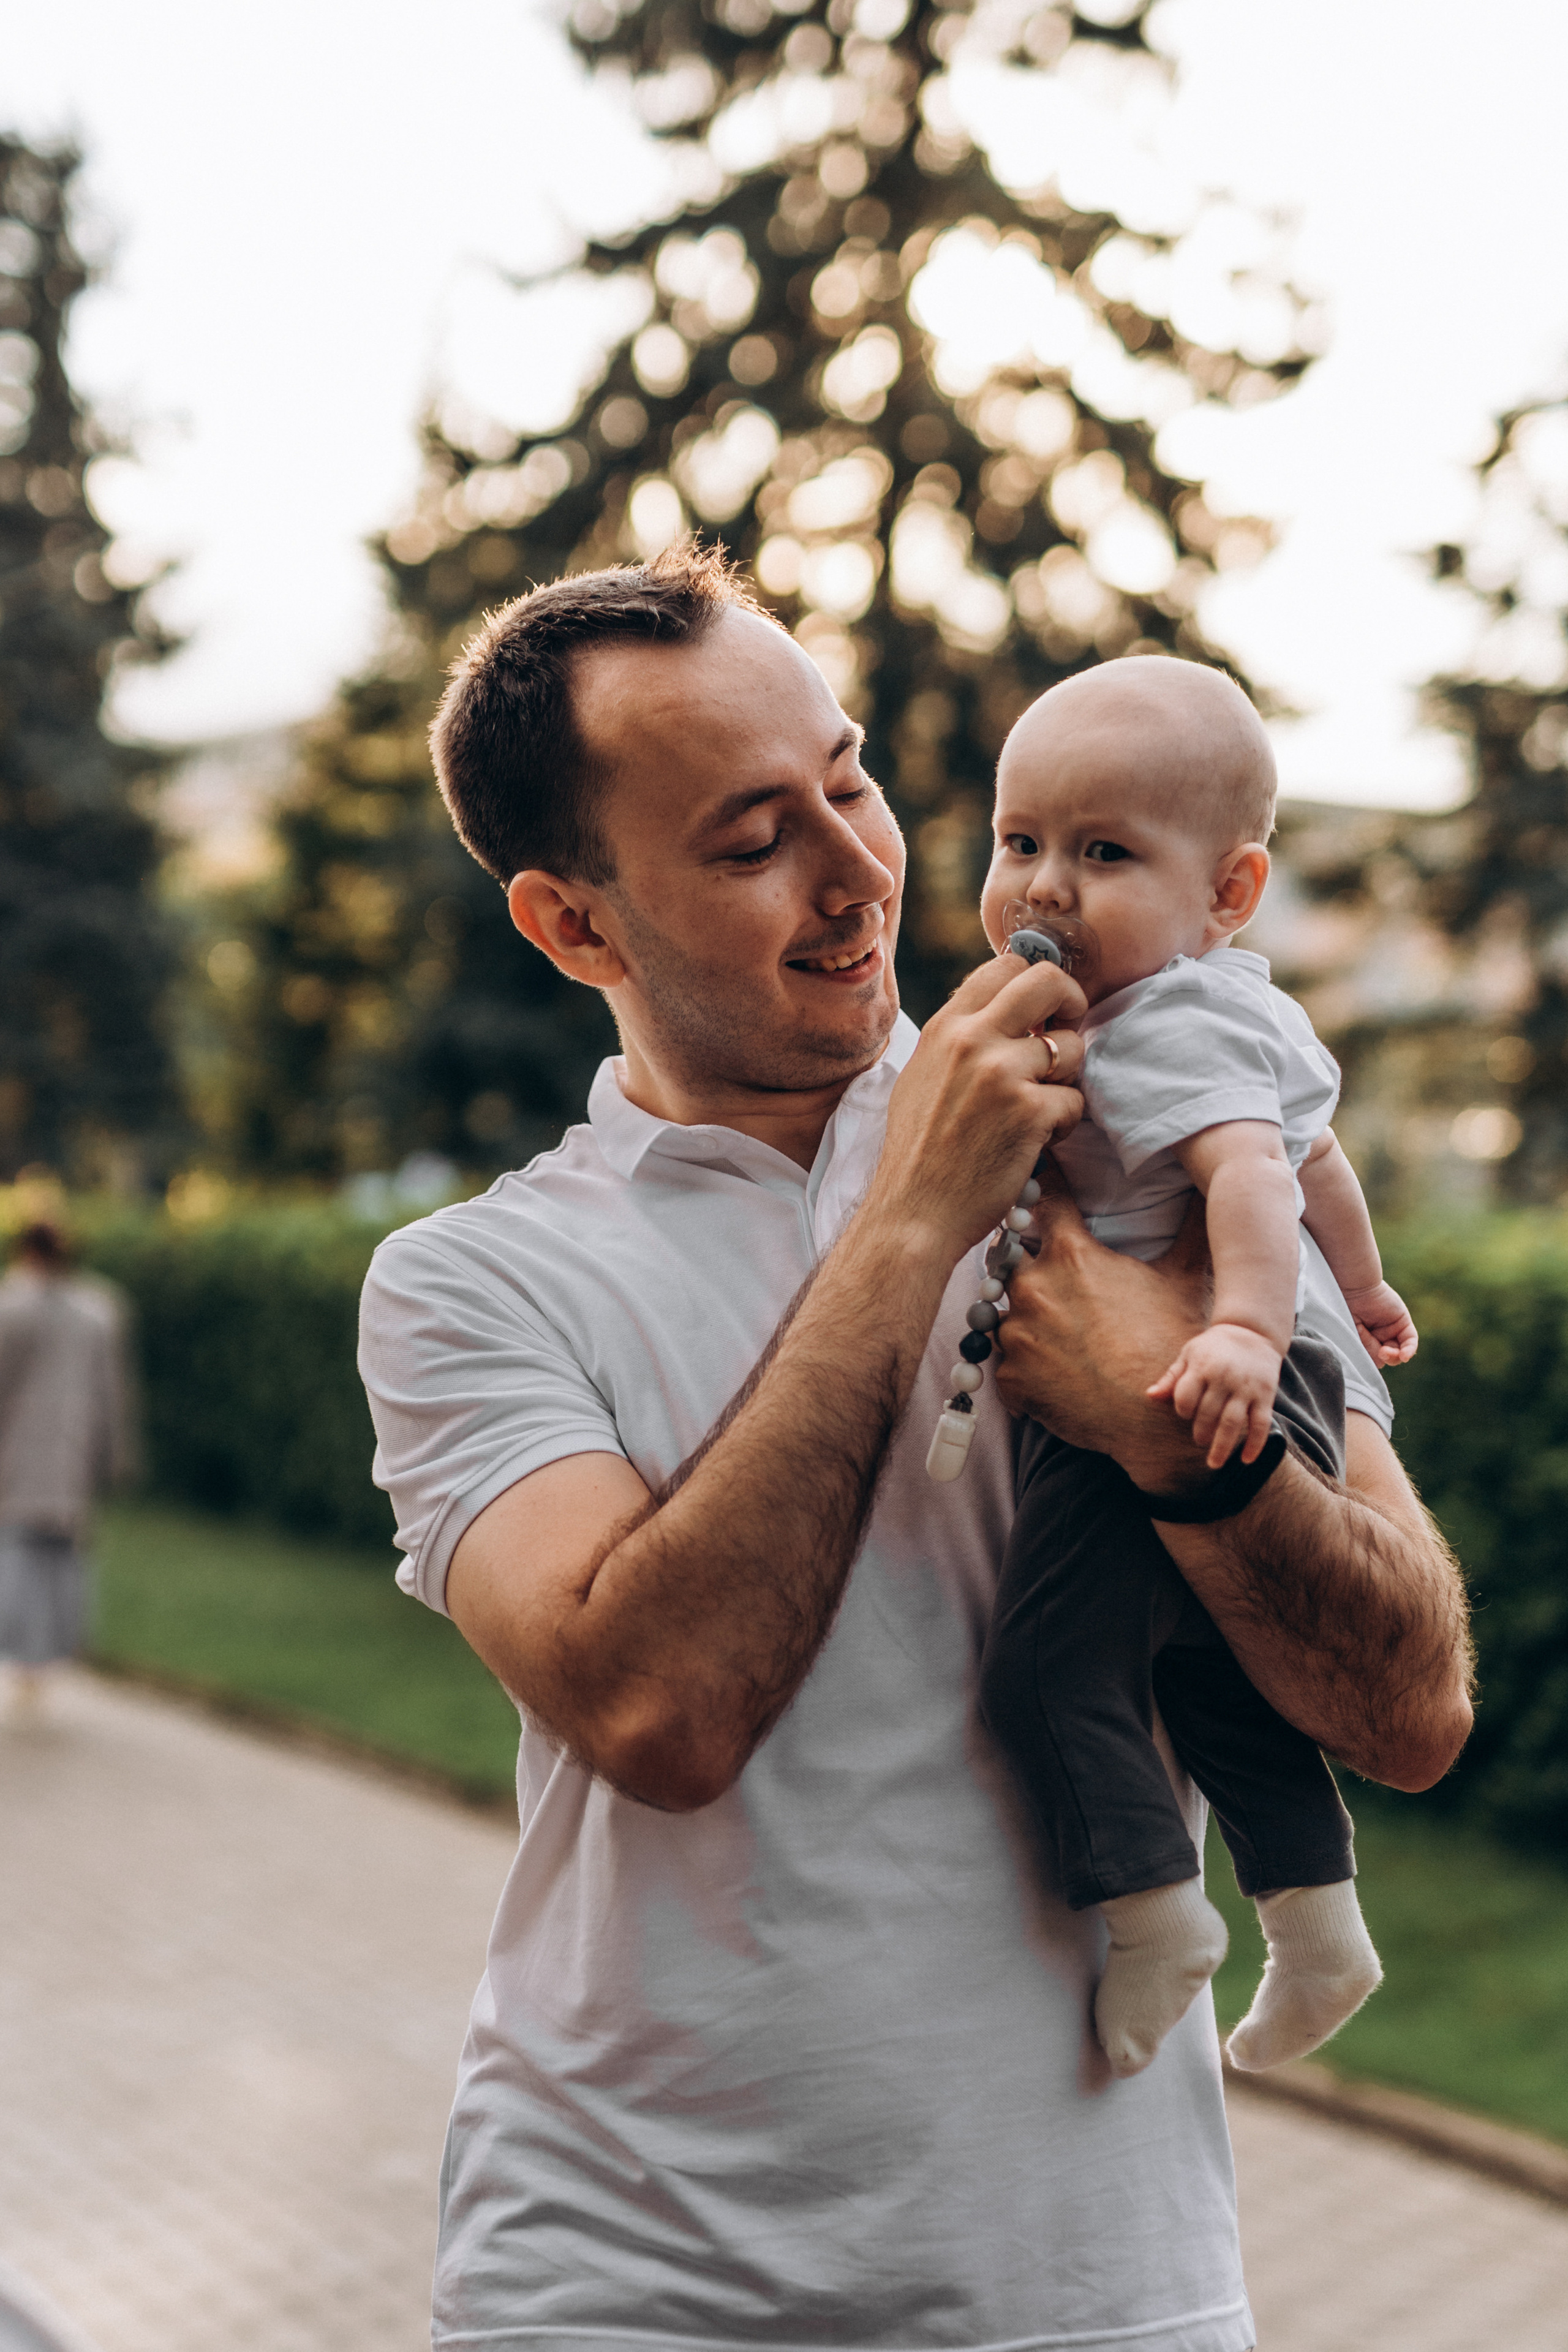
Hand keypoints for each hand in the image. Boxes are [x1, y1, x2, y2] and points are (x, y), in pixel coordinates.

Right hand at [873, 954, 1085, 1261]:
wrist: (914, 1212)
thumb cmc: (919, 1151)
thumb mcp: (922, 1075)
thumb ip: (960, 1039)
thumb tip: (1005, 1011)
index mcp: (945, 1027)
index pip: (1006, 966)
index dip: (1036, 984)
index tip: (1041, 1012)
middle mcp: (971, 1040)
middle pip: (1048, 981)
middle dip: (1071, 1002)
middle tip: (1068, 1031)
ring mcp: (1001, 1074)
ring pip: (1071, 1048)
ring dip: (1066, 1080)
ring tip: (1039, 1108)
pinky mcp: (1029, 1113)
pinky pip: (1074, 1102)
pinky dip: (1063, 1125)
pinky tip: (1036, 1141)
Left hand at [993, 1171, 1217, 1493]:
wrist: (1156, 1420)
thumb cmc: (1171, 1343)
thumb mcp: (1184, 1279)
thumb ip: (1190, 1229)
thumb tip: (1212, 1189)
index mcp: (1071, 1254)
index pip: (1044, 1198)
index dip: (1042, 1183)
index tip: (1035, 1170)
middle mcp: (1032, 1286)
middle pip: (1008, 1254)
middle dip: (1021, 1258)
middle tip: (1043, 1274)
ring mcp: (1015, 1333)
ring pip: (999, 1309)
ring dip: (1018, 1315)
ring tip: (1050, 1331)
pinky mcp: (1008, 1376)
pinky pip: (1003, 1362)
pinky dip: (1022, 1366)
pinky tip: (1050, 1373)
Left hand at [1147, 1322, 1282, 1468]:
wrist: (1252, 1332)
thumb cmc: (1213, 1347)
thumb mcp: (1189, 1354)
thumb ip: (1171, 1378)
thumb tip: (1150, 1396)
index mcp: (1202, 1366)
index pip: (1185, 1397)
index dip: (1183, 1410)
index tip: (1185, 1414)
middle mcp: (1224, 1377)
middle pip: (1208, 1413)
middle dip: (1200, 1432)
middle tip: (1198, 1440)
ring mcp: (1246, 1387)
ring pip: (1232, 1423)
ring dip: (1222, 1446)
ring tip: (1214, 1462)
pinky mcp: (1265, 1395)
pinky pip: (1261, 1423)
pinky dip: (1255, 1444)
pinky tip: (1246, 1459)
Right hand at [1342, 1280, 1417, 1367]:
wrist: (1354, 1287)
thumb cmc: (1347, 1308)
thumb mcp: (1353, 1333)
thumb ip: (1367, 1349)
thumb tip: (1381, 1363)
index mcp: (1365, 1339)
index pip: (1374, 1359)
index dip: (1372, 1362)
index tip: (1365, 1360)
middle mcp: (1379, 1336)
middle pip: (1388, 1358)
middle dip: (1384, 1359)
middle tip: (1379, 1352)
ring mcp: (1392, 1330)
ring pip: (1400, 1352)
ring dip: (1394, 1356)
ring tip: (1385, 1351)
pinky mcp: (1403, 1322)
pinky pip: (1410, 1340)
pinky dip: (1409, 1349)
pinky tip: (1405, 1355)